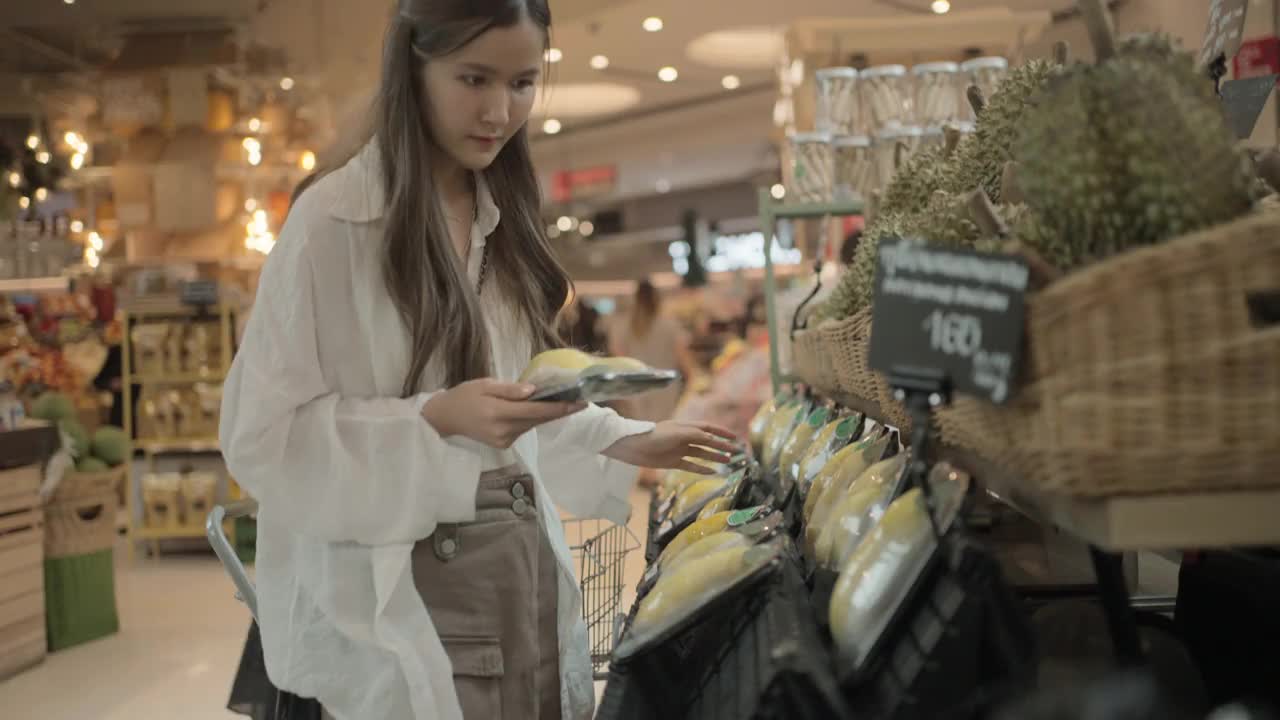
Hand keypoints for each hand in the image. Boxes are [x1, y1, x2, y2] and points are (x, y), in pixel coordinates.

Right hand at [423, 379, 585, 448]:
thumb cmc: (464, 396)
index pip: (535, 410)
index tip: (578, 403)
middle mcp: (503, 430)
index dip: (559, 407)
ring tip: (568, 402)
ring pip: (533, 425)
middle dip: (561, 411)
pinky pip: (524, 428)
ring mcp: (504, 440)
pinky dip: (534, 418)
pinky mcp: (504, 444)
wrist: (445, 418)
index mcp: (498, 413)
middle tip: (583, 401)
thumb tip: (532, 391)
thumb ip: (509, 390)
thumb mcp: (484, 385)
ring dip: (549, 414)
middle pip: (539, 420)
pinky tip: (543, 409)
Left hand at [603, 421, 738, 473]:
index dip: (722, 432)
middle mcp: (684, 437)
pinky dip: (701, 469)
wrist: (633, 447)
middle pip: (707, 442)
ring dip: (715, 457)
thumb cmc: (655, 436)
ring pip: (701, 454)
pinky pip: (690, 465)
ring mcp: (679, 450)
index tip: (735, 438)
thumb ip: (696, 435)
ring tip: (728, 461)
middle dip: (722, 446)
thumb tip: (712, 438)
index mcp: (686, 426)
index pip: (708, 428)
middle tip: (737, 453)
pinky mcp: (672, 461)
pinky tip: (712, 472)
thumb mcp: (678, 433)